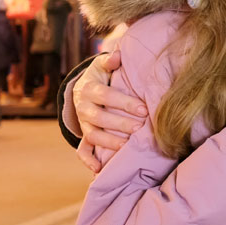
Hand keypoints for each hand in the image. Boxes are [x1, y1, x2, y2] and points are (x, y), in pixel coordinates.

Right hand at [72, 50, 147, 171]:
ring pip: (93, 135)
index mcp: (89, 89)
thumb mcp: (102, 66)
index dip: (124, 103)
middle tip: (140, 128)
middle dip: (120, 123)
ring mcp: (83, 124)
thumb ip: (109, 61)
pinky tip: (98, 169)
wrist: (84, 89)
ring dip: (109, 142)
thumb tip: (117, 55)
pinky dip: (88, 161)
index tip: (143, 108)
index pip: (106, 96)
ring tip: (127, 146)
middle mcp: (83, 108)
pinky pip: (82, 150)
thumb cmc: (101, 76)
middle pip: (100, 118)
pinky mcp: (83, 136)